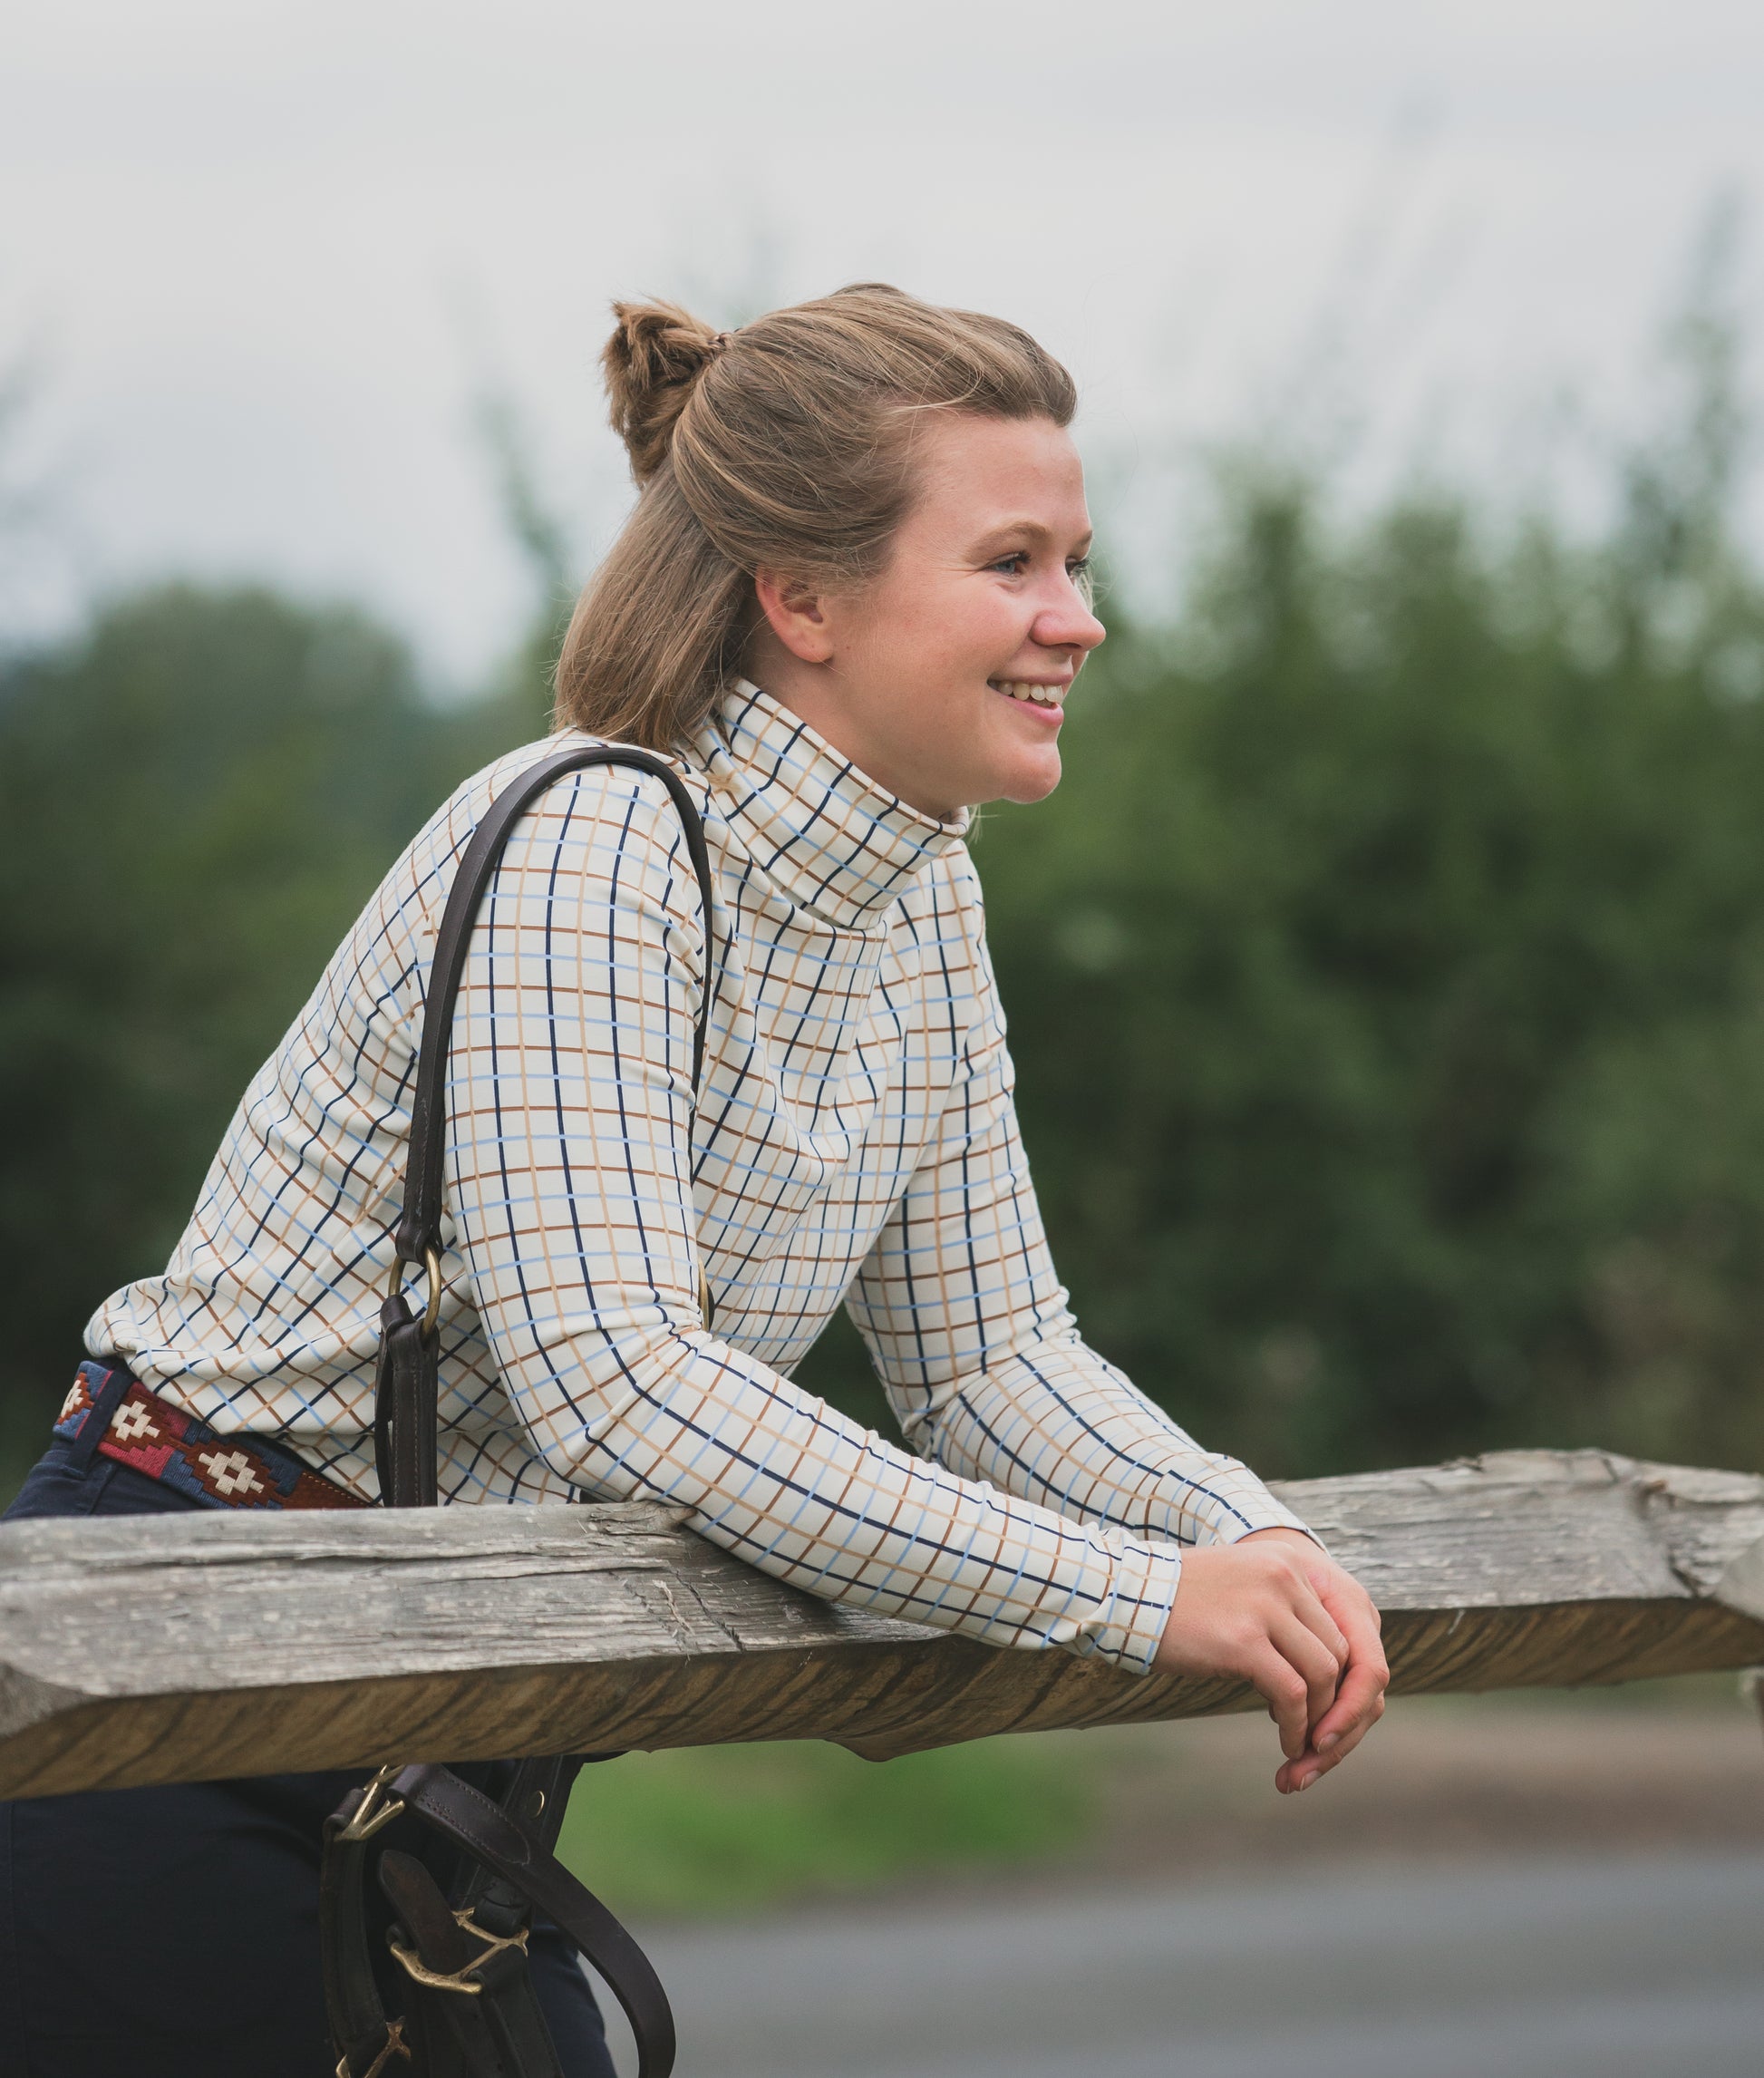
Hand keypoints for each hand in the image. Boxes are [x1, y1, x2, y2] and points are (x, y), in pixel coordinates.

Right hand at [1153, 1526, 1386, 1794]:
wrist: (1126, 1596)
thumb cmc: (1180, 1601)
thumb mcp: (1244, 1585)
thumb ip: (1283, 1609)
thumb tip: (1318, 1662)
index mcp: (1289, 1562)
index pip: (1337, 1627)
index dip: (1337, 1675)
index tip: (1324, 1705)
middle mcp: (1284, 1578)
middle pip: (1338, 1653)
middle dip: (1335, 1702)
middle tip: (1318, 1733)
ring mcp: (1265, 1609)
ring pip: (1322, 1676)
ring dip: (1319, 1720)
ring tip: (1303, 1744)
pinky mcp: (1244, 1643)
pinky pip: (1292, 1696)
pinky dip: (1296, 1727)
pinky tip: (1287, 1744)